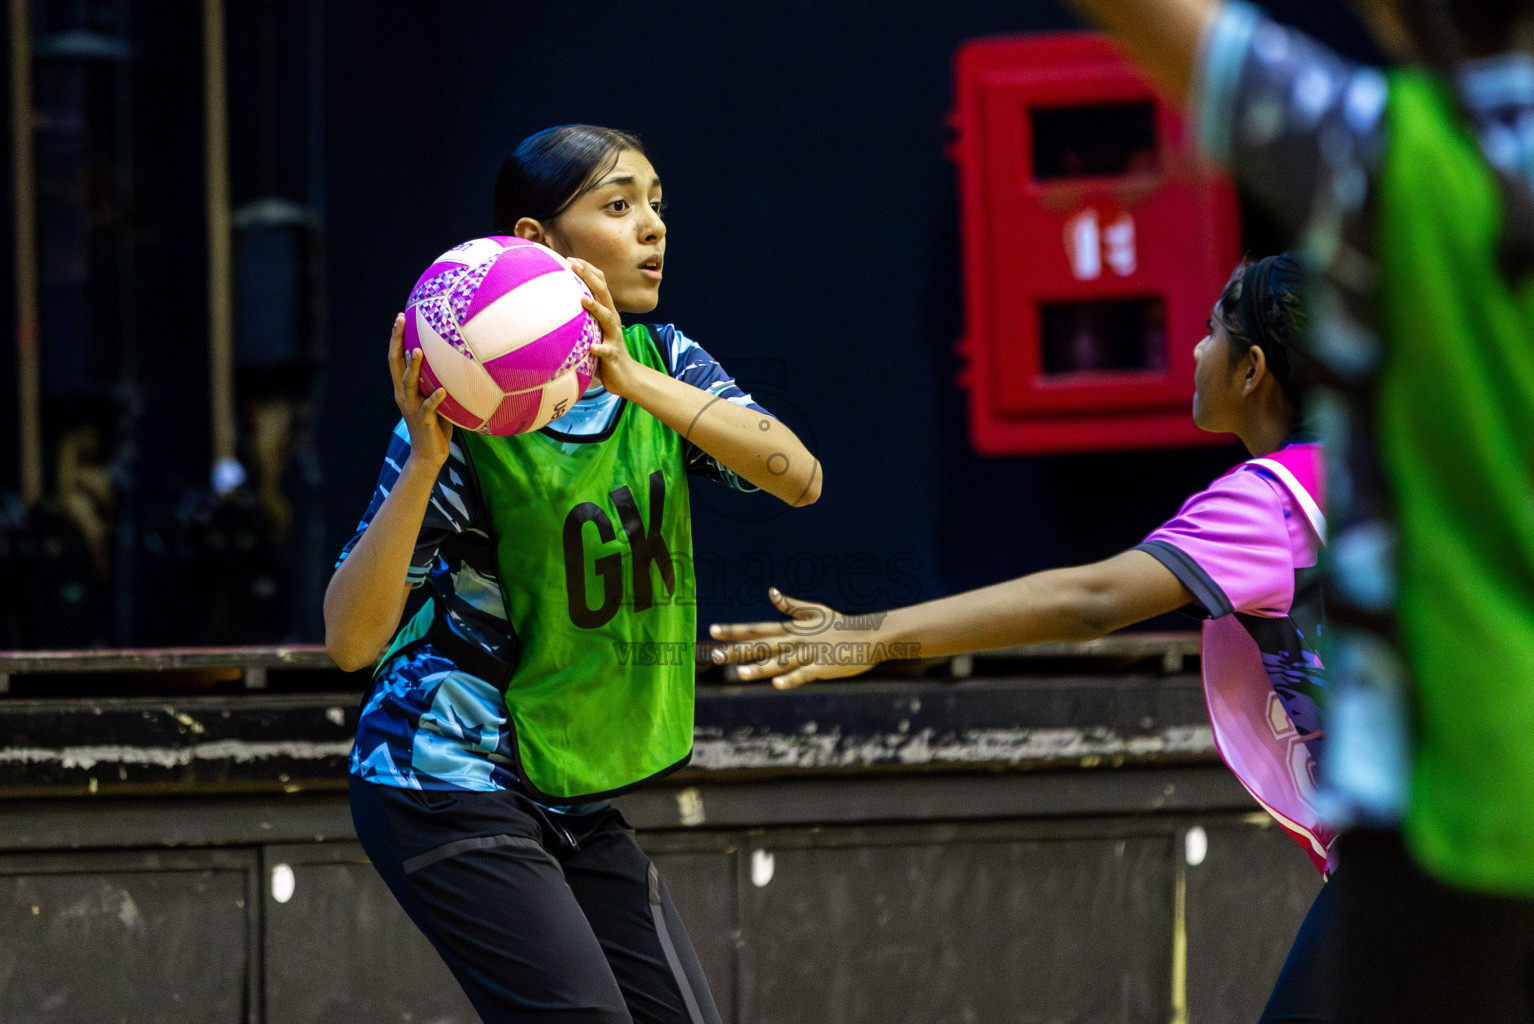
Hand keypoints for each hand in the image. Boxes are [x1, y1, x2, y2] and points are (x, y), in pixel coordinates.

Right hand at [388, 312, 452, 468]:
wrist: (428, 454)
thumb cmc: (435, 424)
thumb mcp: (433, 398)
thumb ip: (436, 381)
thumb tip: (455, 360)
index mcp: (405, 388)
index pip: (397, 358)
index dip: (396, 338)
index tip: (400, 317)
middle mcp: (403, 394)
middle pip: (396, 363)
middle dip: (397, 341)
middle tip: (401, 321)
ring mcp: (411, 407)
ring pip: (409, 383)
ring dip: (414, 367)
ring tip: (419, 351)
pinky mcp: (423, 420)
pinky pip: (428, 407)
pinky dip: (435, 398)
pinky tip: (443, 390)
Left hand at [569, 258, 641, 396]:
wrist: (626, 376)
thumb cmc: (603, 352)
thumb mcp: (592, 331)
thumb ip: (579, 319)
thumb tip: (551, 310)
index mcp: (606, 312)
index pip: (599, 284)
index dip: (587, 269)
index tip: (570, 258)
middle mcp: (611, 319)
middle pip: (603, 292)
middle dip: (589, 277)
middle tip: (573, 264)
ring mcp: (613, 336)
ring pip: (607, 318)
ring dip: (596, 308)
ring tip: (583, 300)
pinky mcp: (613, 354)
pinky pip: (607, 350)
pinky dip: (600, 348)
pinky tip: (593, 347)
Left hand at [709, 589, 888, 688]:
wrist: (868, 635)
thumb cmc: (840, 624)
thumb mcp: (814, 611)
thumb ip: (791, 605)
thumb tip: (772, 592)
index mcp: (791, 629)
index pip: (757, 629)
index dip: (734, 630)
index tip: (713, 630)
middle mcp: (795, 641)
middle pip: (762, 646)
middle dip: (737, 651)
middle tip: (715, 656)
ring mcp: (809, 654)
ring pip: (780, 663)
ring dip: (760, 669)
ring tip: (741, 674)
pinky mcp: (822, 667)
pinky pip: (804, 675)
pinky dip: (791, 679)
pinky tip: (777, 685)